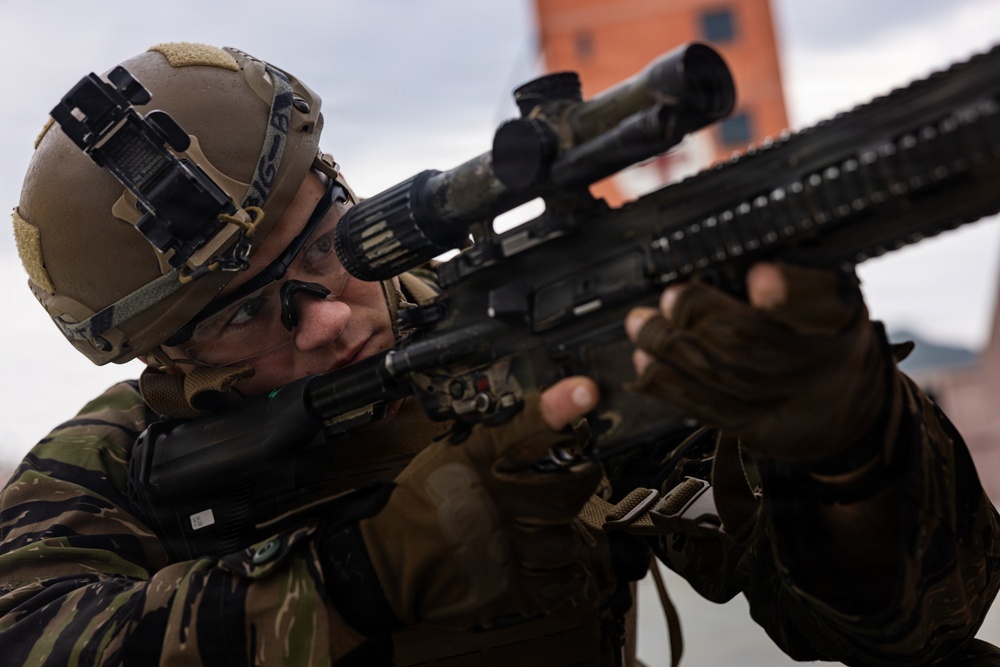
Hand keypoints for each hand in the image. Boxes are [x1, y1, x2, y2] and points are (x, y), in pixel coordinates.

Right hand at [359, 377, 607, 627]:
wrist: (393, 554)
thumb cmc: (426, 497)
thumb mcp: (457, 450)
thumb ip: (503, 434)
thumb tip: (554, 412)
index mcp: (479, 458)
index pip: (525, 425)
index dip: (557, 407)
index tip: (584, 392)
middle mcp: (496, 499)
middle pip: (569, 487)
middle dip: (580, 480)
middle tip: (574, 477)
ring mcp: (506, 546)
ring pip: (569, 538)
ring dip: (566, 533)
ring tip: (547, 527)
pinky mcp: (509, 588)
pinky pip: (561, 581)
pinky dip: (568, 575)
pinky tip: (555, 564)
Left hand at [624, 262, 888, 460]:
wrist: (845, 407)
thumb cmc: (827, 337)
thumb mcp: (833, 298)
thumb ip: (796, 279)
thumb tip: (737, 262)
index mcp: (839, 319)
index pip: (819, 303)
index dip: (788, 291)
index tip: (758, 276)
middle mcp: (817, 364)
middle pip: (750, 340)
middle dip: (698, 316)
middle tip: (669, 299)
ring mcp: (787, 402)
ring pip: (718, 375)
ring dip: (668, 348)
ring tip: (642, 327)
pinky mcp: (758, 430)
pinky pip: (705, 407)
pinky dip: (668, 384)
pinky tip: (646, 364)